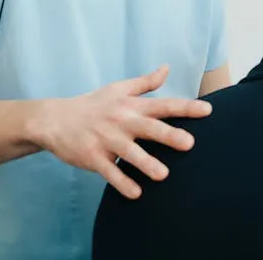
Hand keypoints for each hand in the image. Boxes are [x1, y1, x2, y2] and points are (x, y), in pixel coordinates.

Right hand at [39, 64, 210, 198]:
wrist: (54, 119)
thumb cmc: (93, 105)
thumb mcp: (118, 88)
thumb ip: (145, 82)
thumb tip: (167, 68)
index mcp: (131, 106)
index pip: (163, 105)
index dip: (186, 107)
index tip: (208, 111)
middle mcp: (121, 121)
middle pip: (149, 128)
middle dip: (169, 135)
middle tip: (190, 143)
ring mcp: (106, 140)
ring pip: (129, 153)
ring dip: (146, 163)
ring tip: (163, 175)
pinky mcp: (92, 157)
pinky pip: (109, 172)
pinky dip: (121, 182)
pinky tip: (136, 193)